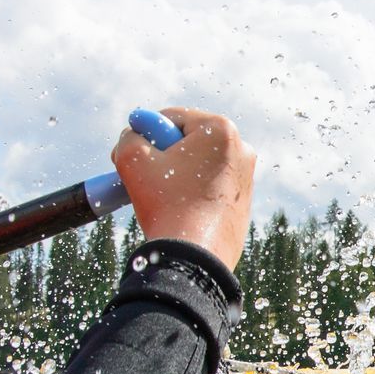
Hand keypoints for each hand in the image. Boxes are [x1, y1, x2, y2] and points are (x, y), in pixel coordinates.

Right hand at [110, 105, 255, 268]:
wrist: (196, 256)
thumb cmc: (166, 204)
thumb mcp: (131, 159)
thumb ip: (128, 136)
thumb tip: (134, 134)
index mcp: (221, 130)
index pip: (172, 117)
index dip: (146, 131)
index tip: (136, 151)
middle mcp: (241, 149)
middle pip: (188, 140)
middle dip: (163, 152)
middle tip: (146, 173)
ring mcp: (246, 177)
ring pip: (197, 164)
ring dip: (175, 173)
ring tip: (164, 195)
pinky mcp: (243, 201)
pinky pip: (208, 186)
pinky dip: (191, 192)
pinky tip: (179, 208)